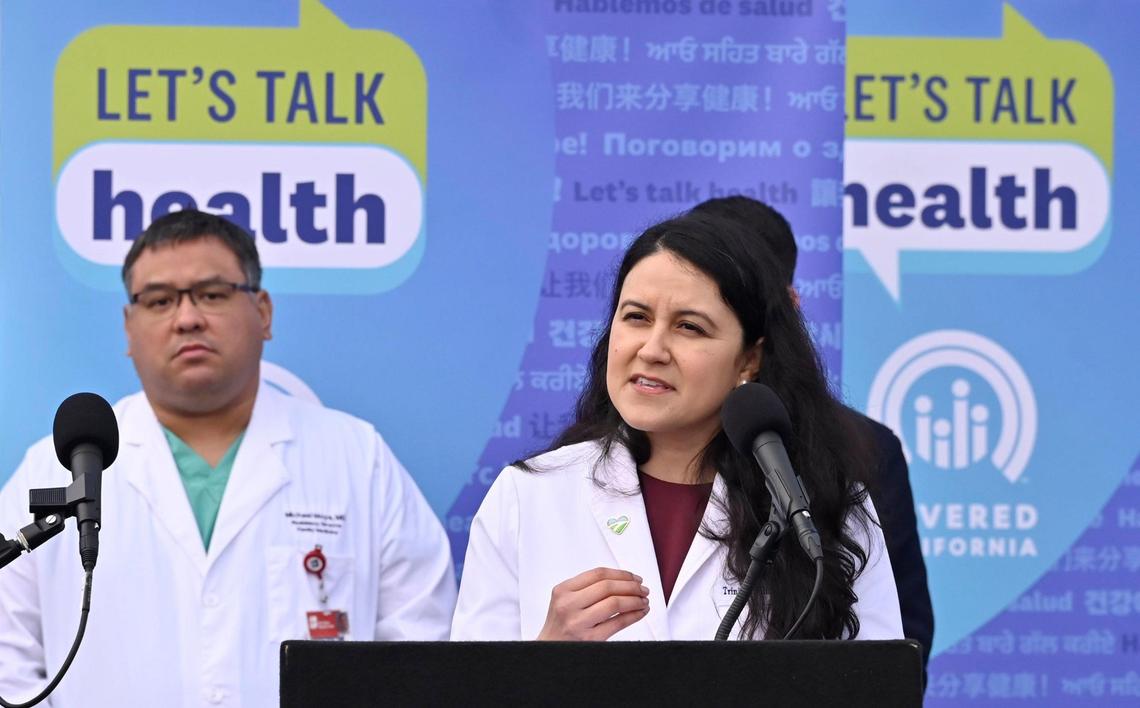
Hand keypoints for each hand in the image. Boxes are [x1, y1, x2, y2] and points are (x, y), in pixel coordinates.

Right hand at [536, 567, 650, 640]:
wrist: (548, 651)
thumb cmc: (560, 625)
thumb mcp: (565, 600)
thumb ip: (586, 589)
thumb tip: (623, 581)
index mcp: (563, 590)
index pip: (597, 574)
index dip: (621, 574)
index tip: (634, 578)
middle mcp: (569, 604)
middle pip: (607, 587)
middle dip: (631, 586)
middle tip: (643, 589)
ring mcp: (578, 622)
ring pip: (614, 603)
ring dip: (634, 600)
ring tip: (643, 601)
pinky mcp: (589, 639)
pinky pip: (617, 623)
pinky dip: (633, 616)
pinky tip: (640, 613)